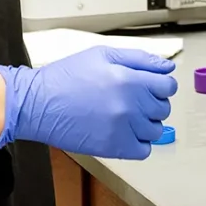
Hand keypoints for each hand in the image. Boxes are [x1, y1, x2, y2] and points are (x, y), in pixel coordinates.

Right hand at [0, 47, 179, 160]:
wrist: (36, 103)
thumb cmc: (65, 77)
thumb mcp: (102, 55)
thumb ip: (139, 59)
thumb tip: (167, 67)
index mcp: (129, 79)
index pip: (168, 87)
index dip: (161, 86)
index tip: (150, 88)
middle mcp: (130, 105)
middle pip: (163, 108)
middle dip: (152, 104)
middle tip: (133, 101)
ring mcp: (122, 128)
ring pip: (155, 131)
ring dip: (147, 124)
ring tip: (127, 117)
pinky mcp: (112, 147)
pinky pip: (143, 150)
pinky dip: (138, 144)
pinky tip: (124, 133)